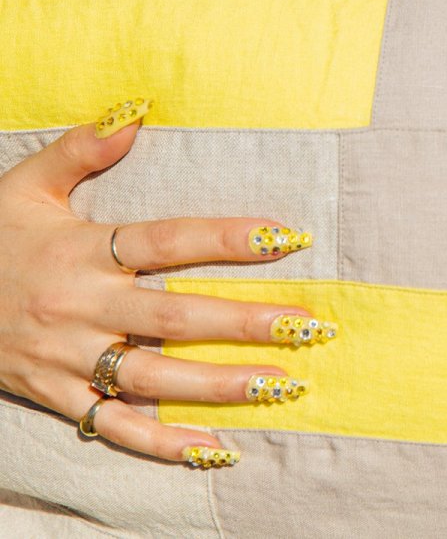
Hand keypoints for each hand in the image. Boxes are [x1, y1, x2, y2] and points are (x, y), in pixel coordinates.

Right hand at [0, 110, 328, 464]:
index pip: (166, 242)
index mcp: (80, 252)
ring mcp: (70, 359)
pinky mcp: (58, 397)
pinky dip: (164, 443)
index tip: (283, 237)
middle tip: (305, 326)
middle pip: (174, 318)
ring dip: (221, 384)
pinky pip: (114, 428)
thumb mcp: (26, 186)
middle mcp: (81, 308)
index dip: (225, 238)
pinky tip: (216, 449)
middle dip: (244, 323)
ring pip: (155, 378)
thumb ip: (81, 148)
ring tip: (283, 383)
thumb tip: (137, 112)